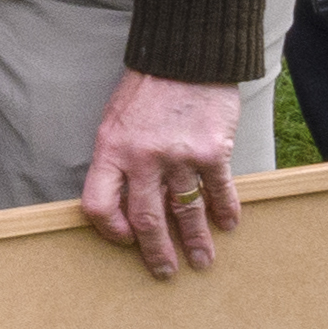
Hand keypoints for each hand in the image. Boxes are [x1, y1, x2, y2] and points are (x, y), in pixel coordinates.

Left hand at [80, 71, 246, 279]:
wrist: (184, 56)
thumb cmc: (145, 92)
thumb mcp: (113, 122)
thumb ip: (116, 160)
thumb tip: (122, 202)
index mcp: (110, 151)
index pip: (98, 205)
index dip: (109, 230)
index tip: (126, 241)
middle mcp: (142, 158)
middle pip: (146, 220)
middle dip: (156, 252)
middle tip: (166, 272)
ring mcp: (179, 157)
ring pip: (186, 212)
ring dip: (195, 241)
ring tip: (202, 260)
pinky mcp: (212, 151)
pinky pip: (219, 191)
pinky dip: (225, 211)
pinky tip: (229, 224)